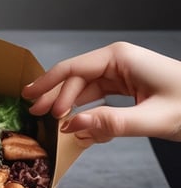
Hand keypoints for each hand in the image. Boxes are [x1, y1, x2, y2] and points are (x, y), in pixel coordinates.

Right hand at [21, 42, 180, 145]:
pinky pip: (99, 99)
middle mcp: (118, 62)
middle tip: (34, 113)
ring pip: (85, 90)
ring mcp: (123, 74)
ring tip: (53, 122)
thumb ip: (110, 123)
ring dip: (70, 107)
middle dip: (54, 96)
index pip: (74, 69)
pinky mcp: (128, 88)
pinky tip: (80, 128)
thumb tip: (70, 126)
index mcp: (120, 59)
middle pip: (75, 79)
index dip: (51, 87)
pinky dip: (88, 114)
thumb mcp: (153, 119)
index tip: (34, 103)